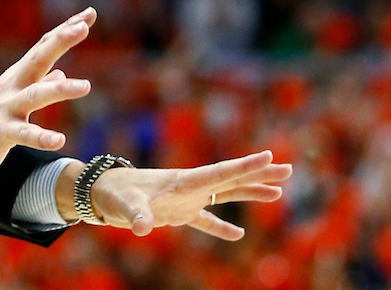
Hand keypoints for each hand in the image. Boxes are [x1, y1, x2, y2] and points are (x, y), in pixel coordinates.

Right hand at [0, 8, 95, 183]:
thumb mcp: (14, 97)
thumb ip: (38, 83)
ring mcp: (5, 108)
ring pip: (35, 95)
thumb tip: (61, 71)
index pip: (45, 46)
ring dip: (60, 89)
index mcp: (18, 76)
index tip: (89, 13)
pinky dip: (41, 136)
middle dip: (60, 41)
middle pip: (38, 58)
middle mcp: (12, 86)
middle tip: (83, 27)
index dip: (66, 30)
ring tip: (86, 86)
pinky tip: (59, 140)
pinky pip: (23, 134)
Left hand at [60, 150, 292, 237]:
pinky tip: (239, 235)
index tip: (271, 155)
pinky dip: (222, 226)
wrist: (101, 192)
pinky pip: (206, 219)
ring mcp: (186, 198)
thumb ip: (138, 215)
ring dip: (251, 192)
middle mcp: (190, 186)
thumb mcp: (126, 204)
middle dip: (260, 174)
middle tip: (289, 168)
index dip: (246, 166)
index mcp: (184, 181)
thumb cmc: (114, 193)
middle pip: (232, 179)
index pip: (221, 173)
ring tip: (279, 191)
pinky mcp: (178, 212)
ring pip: (226, 194)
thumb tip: (144, 228)